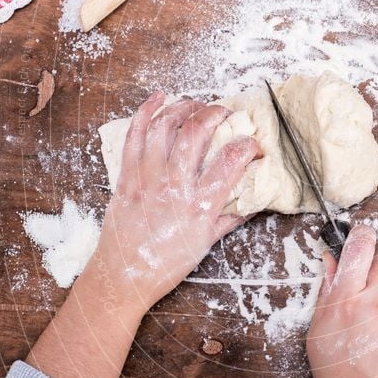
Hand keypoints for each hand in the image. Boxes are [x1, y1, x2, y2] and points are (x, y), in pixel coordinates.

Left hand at [82, 91, 260, 313]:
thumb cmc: (166, 266)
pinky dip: (146, 112)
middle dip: (215, 114)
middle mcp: (174, 188)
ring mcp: (147, 180)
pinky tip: (159, 98)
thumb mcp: (206, 244)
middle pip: (196, 133)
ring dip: (183, 108)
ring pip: (165, 128)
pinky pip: (135, 136)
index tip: (254, 147)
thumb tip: (253, 201)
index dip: (249, 146)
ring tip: (196, 104)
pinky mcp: (126, 178)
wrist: (123, 279)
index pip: (232, 162)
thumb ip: (230, 218)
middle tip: (225, 113)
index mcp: (200, 206)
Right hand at [307, 225, 377, 377]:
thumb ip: (328, 290)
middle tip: (368, 290)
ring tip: (377, 329)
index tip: (361, 236)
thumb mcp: (319, 329)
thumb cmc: (339, 370)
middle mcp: (376, 301)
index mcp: (346, 298)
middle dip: (377, 269)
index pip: (359, 247)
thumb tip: (332, 259)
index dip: (361, 236)